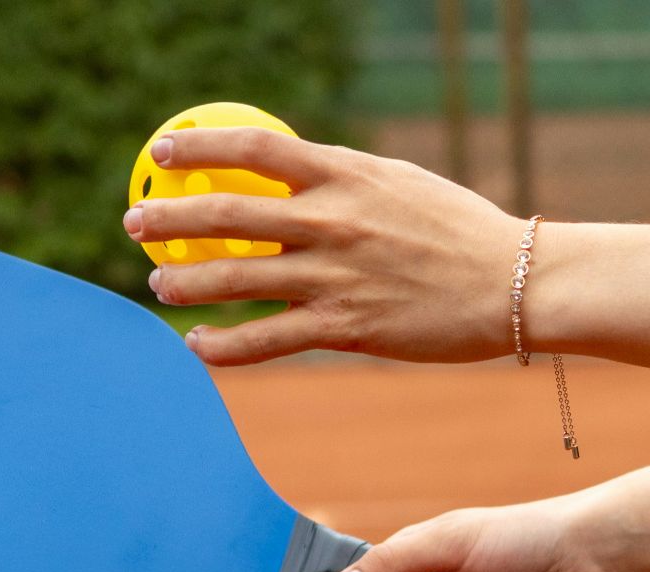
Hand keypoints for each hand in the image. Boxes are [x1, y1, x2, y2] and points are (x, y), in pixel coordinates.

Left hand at [121, 128, 523, 365]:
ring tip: (158, 286)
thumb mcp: (400, 185)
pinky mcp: (344, 328)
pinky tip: (198, 347)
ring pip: (236, 279)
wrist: (514, 285)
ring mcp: (334, 277)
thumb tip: (298, 173)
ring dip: (186, 283)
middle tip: (135, 225)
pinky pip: (266, 341)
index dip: (200, 147)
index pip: (255, 149)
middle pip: (227, 214)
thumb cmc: (460, 233)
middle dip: (169, 219)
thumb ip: (345, 181)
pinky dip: (224, 347)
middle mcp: (332, 221)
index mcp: (345, 175)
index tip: (165, 153)